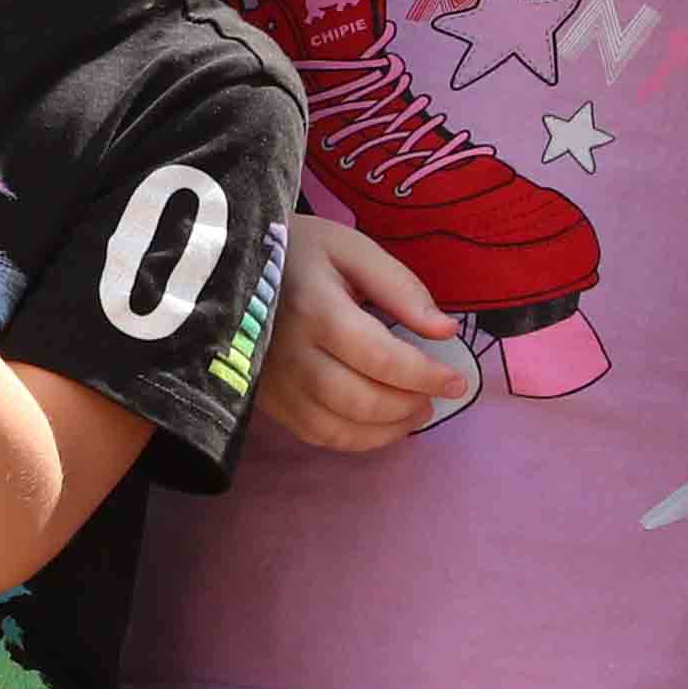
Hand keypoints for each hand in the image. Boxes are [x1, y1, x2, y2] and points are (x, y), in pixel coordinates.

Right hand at [251, 214, 478, 450]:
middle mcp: (290, 353)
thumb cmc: (299, 251)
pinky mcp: (267, 400)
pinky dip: (355, 439)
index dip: (425, 376)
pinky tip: (377, 423)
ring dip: (387, 430)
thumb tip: (445, 330)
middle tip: (434, 397)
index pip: (379, 358)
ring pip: (337, 428)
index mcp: (314, 308)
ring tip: (414, 412)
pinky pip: (315, 435)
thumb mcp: (351, 249)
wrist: (230, 262)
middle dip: (408, 406)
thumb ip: (401, 288)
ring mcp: (274, 383)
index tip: (457, 381)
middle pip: (359, 400)